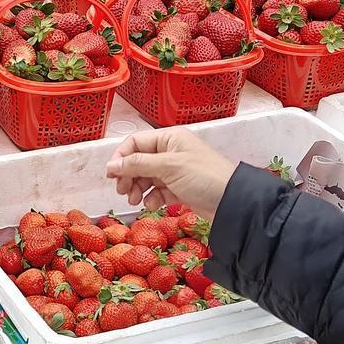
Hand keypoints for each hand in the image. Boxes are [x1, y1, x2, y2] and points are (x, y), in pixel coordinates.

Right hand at [105, 127, 236, 218]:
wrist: (232, 202)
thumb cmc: (204, 176)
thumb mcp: (168, 167)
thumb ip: (138, 164)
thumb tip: (112, 165)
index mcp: (169, 138)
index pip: (136, 142)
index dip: (121, 157)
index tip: (111, 174)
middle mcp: (171, 152)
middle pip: (139, 161)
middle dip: (128, 176)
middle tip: (122, 191)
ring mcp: (176, 171)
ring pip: (146, 177)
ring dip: (137, 189)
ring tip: (135, 200)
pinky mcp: (180, 188)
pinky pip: (158, 191)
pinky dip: (152, 198)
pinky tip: (152, 205)